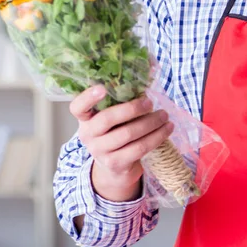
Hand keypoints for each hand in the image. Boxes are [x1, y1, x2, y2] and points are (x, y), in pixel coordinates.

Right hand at [70, 85, 173, 201]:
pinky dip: (157, 136)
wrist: (114, 168)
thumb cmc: (116, 132)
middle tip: (150, 102)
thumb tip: (146, 79)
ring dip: (151, 122)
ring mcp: (100, 151)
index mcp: (86, 118)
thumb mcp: (113, 117)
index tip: (103, 88)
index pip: (78, 107)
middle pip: (107, 119)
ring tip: (164, 115)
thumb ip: (121, 101)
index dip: (88, 97)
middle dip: (132, 108)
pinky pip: (139, 148)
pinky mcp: (115, 164)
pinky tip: (167, 128)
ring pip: (127, 134)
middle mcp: (88, 135)